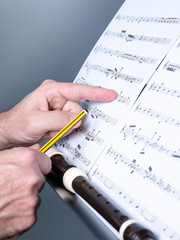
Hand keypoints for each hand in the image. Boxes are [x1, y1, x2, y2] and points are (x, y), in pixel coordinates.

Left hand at [0, 80, 116, 148]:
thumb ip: (58, 120)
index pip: (78, 90)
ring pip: (74, 120)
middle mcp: (57, 97)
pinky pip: (70, 126)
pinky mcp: (60, 117)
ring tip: (48, 129)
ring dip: (63, 128)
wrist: (11, 133)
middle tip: (53, 126)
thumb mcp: (36, 121)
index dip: (96, 93)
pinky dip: (61, 131)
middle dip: (67, 122)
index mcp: (51, 90)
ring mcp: (59, 108)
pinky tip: (50, 131)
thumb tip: (76, 119)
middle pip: (77, 110)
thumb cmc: (17, 123)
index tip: (110, 94)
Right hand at [0, 146, 50, 239]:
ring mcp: (32, 199)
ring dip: (25, 197)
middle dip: (29, 181)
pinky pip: (30, 211)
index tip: (32, 168)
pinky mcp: (29, 217)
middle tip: (11, 184)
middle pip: (40, 179)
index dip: (37, 165)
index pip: (45, 161)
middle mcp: (33, 178)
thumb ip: (20, 153)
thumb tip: (36, 148)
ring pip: (35, 195)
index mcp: (26, 160)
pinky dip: (21, 212)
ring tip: (6, 197)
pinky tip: (7, 208)